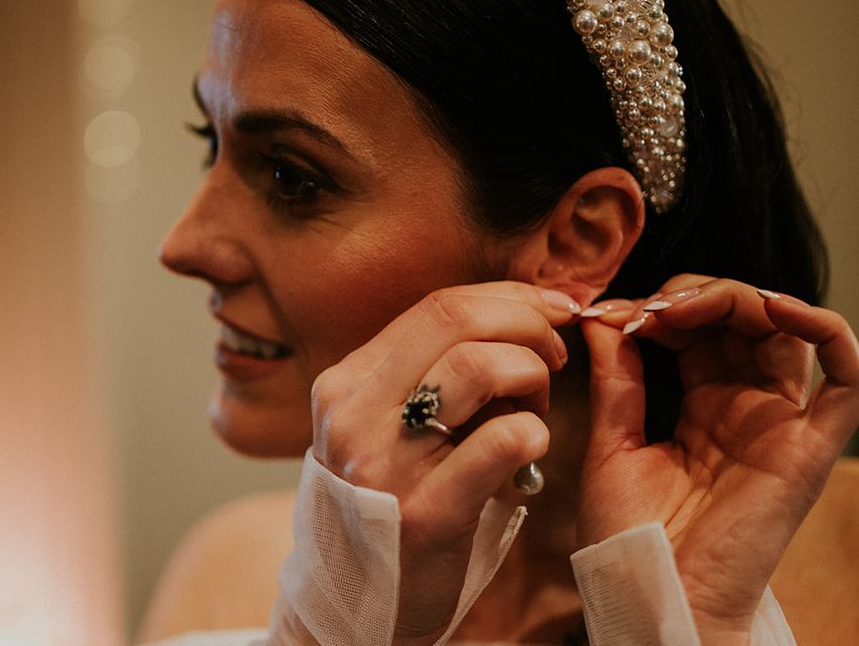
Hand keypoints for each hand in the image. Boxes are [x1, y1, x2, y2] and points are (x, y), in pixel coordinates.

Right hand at [309, 281, 576, 644]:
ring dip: (530, 375)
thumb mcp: (385, 424)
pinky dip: (533, 431)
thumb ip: (429, 370)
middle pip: (457, 321)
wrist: (361, 605)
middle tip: (556, 350)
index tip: (552, 306)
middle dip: (526, 322)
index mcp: (347, 382)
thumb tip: (516, 308)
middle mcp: (355, 412)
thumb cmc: (392, 500)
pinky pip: (501, 440)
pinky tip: (531, 448)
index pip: (436, 306)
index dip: (506, 297)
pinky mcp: (424, 512)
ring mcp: (385, 461)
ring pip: (480, 366)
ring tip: (535, 408)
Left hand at [579, 276, 858, 641]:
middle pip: (741, 319)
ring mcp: (781, 422)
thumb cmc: (631, 535)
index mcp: (704, 404)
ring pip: (784, 330)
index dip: (659, 306)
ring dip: (736, 298)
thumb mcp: (611, 441)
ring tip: (683, 308)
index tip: (607, 314)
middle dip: (692, 295)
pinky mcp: (809, 446)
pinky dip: (823, 329)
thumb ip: (615, 377)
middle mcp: (747, 406)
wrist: (655, 596)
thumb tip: (600, 315)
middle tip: (647, 310)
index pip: (698, 327)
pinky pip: (846, 378)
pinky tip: (774, 307)